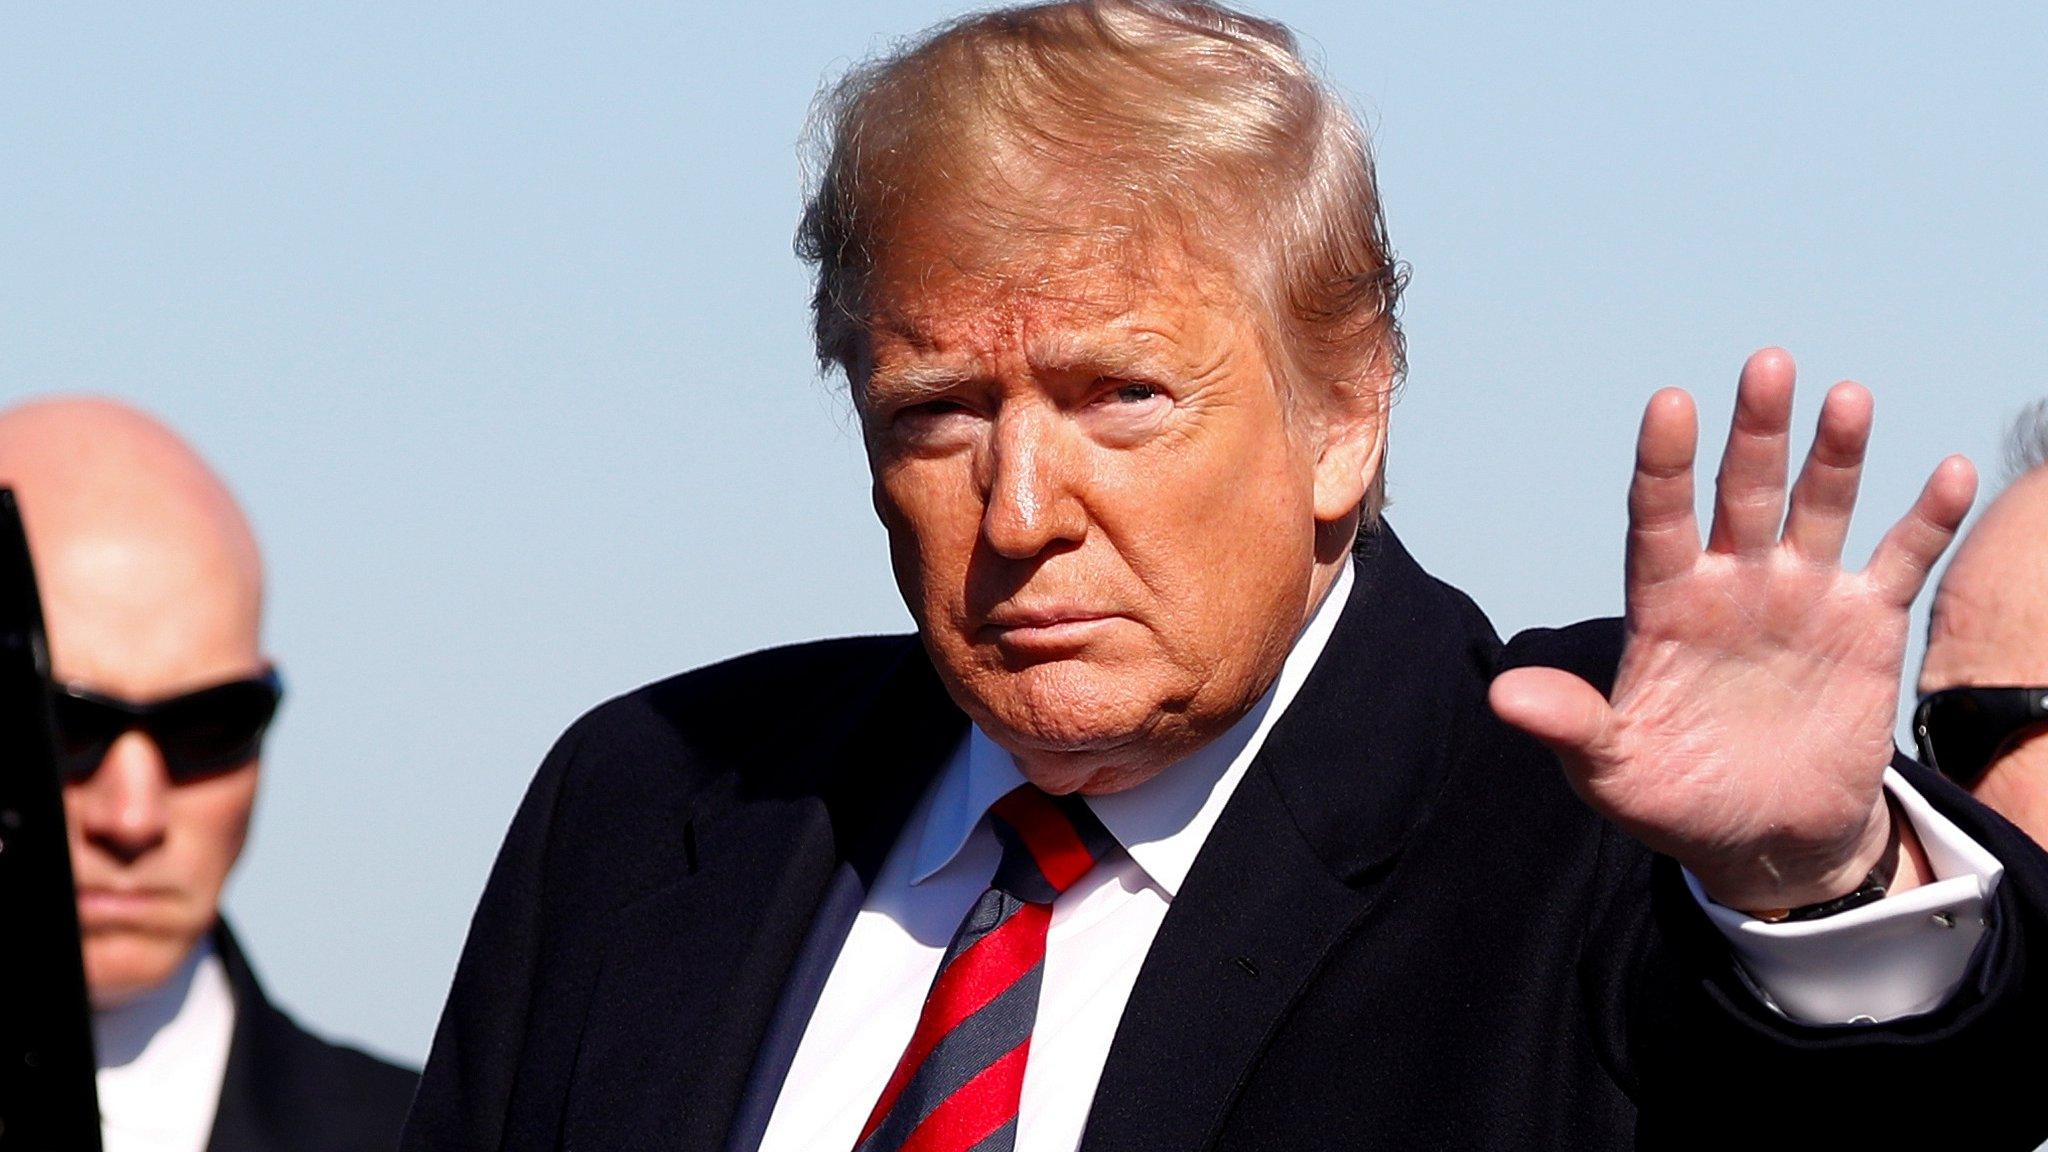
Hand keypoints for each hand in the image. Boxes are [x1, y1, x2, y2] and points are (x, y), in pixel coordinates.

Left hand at [1489, 348, 1974, 910]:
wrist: (1763, 840)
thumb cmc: (1674, 797)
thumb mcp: (1612, 771)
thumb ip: (1571, 726)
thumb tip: (1504, 695)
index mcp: (1665, 605)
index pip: (1658, 519)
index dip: (1663, 465)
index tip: (1669, 404)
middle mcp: (1732, 582)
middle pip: (1742, 491)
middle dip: (1755, 430)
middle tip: (1767, 363)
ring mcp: (1800, 596)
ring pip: (1818, 507)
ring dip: (1834, 455)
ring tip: (1846, 399)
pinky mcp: (1864, 625)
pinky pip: (1899, 561)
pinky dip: (1926, 520)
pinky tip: (1950, 473)